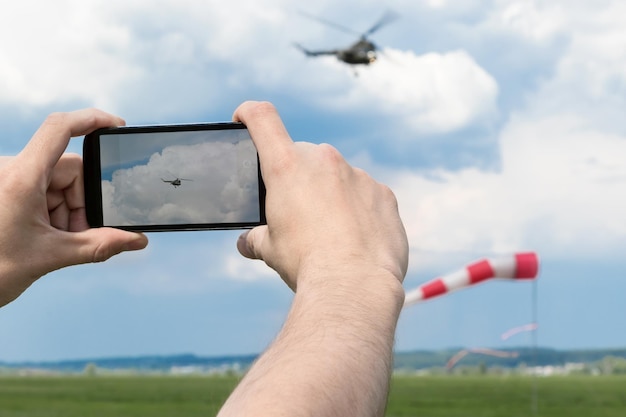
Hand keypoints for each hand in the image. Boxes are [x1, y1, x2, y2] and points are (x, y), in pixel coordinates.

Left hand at [0, 109, 147, 306]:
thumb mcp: (52, 256)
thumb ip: (99, 246)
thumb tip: (137, 240)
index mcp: (22, 178)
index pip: (59, 129)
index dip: (91, 119)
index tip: (118, 125)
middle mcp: (14, 171)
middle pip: (70, 171)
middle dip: (81, 204)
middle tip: (75, 235)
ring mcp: (11, 180)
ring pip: (59, 184)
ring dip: (67, 212)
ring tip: (55, 242)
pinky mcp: (10, 191)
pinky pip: (45, 192)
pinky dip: (54, 214)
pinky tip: (46, 237)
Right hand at [233, 101, 407, 292]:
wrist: (354, 284)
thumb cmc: (306, 264)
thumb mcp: (271, 251)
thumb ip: (256, 238)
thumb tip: (247, 243)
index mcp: (286, 167)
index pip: (262, 119)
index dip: (248, 114)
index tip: (243, 118)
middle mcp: (322, 161)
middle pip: (302, 156)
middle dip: (297, 178)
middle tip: (297, 211)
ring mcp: (357, 175)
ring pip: (337, 176)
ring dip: (330, 193)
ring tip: (330, 231)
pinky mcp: (382, 193)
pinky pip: (365, 194)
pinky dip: (358, 209)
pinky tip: (356, 237)